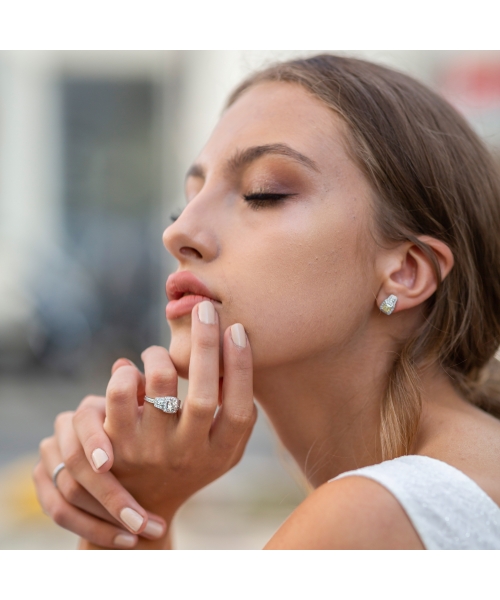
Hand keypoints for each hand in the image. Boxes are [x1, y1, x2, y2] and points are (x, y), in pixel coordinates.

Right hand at [34, 406, 167, 548]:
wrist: (142, 464)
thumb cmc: (154, 438)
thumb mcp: (157, 422)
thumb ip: (158, 410)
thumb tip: (166, 404)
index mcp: (93, 407)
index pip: (84, 420)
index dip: (94, 441)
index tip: (109, 464)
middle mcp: (66, 427)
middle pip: (75, 462)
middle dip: (111, 496)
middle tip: (143, 521)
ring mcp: (51, 454)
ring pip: (67, 491)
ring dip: (105, 519)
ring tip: (143, 532)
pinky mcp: (44, 481)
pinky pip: (59, 512)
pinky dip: (92, 529)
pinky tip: (124, 539)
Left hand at [35, 301, 255, 548]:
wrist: (140, 505)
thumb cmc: (191, 463)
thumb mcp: (223, 449)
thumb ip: (239, 412)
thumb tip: (235, 349)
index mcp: (219, 453)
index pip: (240, 409)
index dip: (242, 367)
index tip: (236, 329)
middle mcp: (188, 454)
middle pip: (203, 394)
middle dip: (207, 344)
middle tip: (205, 307)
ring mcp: (150, 452)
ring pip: (159, 383)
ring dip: (159, 355)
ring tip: (158, 353)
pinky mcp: (115, 446)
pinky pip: (119, 392)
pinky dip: (127, 371)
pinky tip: (132, 372)